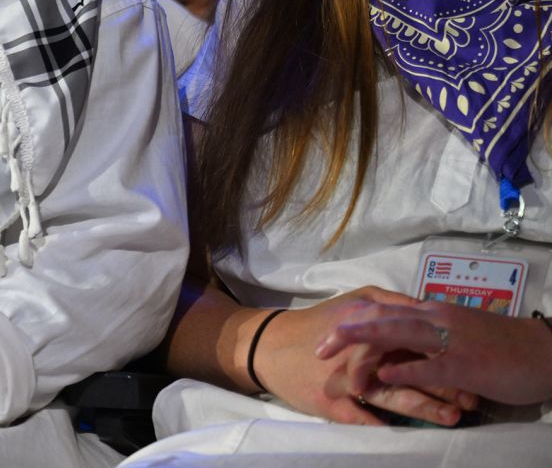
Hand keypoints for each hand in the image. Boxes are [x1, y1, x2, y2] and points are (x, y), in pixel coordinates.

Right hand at [252, 287, 474, 425]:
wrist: (265, 345)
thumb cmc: (315, 324)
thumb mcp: (352, 302)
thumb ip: (388, 303)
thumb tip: (426, 308)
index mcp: (366, 320)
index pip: (413, 336)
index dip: (445, 352)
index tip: (474, 366)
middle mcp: (359, 347)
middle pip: (408, 367)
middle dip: (443, 384)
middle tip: (473, 398)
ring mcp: (345, 377)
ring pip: (391, 394)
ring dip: (424, 407)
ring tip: (453, 418)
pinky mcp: (331, 400)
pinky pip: (361, 417)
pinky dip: (383, 426)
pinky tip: (406, 436)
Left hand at [318, 299, 551, 407]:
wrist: (543, 352)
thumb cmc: (499, 346)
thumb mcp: (454, 336)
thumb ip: (425, 339)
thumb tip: (396, 350)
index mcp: (431, 312)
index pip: (383, 310)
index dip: (353, 321)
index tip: (327, 333)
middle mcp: (435, 318)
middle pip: (381, 318)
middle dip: (346, 331)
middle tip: (318, 346)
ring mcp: (449, 339)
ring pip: (397, 334)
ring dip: (364, 344)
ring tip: (336, 351)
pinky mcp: (466, 363)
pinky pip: (430, 366)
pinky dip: (405, 370)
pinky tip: (385, 376)